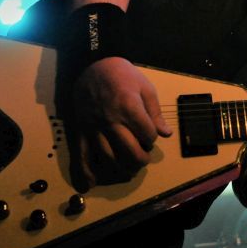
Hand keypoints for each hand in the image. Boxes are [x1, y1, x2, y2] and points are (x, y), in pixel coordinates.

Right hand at [68, 57, 171, 188]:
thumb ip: (155, 113)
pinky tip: (91, 183)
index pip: (147, 134)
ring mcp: (94, 127)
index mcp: (129, 108)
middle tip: (143, 160)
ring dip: (121, 168)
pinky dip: (86, 172)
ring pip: (108, 157)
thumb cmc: (122, 74)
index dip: (152, 138)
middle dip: (140, 160)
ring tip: (128, 169)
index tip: (150, 135)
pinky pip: (81, 154)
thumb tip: (166, 134)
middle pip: (129, 151)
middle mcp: (111, 120)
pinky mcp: (80, 130)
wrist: (92, 64)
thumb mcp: (145, 87)